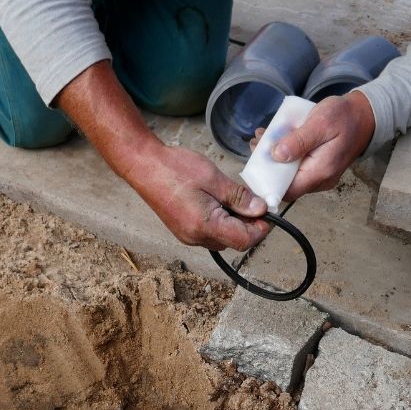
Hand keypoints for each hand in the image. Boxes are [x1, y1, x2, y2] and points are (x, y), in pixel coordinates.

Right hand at [55, 61, 269, 250]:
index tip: (266, 213)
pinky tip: (217, 203)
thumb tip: (260, 210)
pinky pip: (209, 234)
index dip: (260, 229)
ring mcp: (188, 237)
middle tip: (252, 202)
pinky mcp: (183, 231)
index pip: (244, 241)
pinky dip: (220, 222)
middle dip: (248, 226)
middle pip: (234, 242)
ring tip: (233, 200)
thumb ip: (238, 197)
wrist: (144, 166)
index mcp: (205, 226)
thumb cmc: (175, 169)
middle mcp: (196, 238)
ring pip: (222, 239)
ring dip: (233, 224)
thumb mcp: (213, 178)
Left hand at [250, 90, 375, 201]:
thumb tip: (276, 156)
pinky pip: (297, 168)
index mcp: (320, 172)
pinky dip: (285, 156)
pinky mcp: (318, 169)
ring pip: (290, 176)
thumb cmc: (344, 116)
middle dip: (268, 167)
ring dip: (274, 160)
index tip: (256, 163)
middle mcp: (320, 180)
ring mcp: (319, 176)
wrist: (364, 115)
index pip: (287, 191)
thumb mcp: (320, 123)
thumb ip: (298, 141)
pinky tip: (277, 140)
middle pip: (286, 184)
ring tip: (264, 137)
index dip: (268, 182)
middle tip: (257, 144)